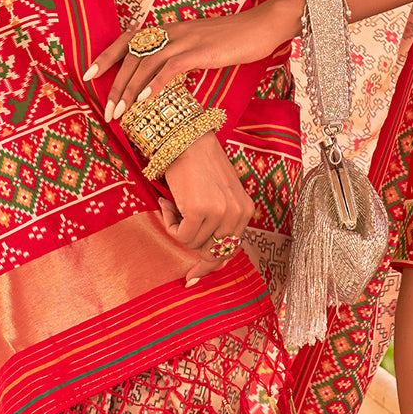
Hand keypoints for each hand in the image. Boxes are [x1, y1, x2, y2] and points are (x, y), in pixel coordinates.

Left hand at [86, 0, 302, 121]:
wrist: (263, 25)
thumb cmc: (236, 40)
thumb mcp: (202, 47)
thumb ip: (181, 58)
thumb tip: (163, 81)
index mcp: (170, 29)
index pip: (129, 39)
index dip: (107, 56)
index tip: (89, 75)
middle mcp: (173, 31)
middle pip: (133, 55)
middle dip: (114, 84)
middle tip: (106, 110)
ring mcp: (186, 39)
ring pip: (147, 63)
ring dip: (129, 90)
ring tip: (120, 113)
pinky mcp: (201, 50)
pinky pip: (171, 68)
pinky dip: (154, 85)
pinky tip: (144, 101)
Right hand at [160, 132, 253, 282]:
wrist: (185, 137)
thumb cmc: (198, 163)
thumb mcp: (216, 194)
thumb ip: (217, 222)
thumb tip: (205, 257)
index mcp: (245, 209)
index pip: (230, 248)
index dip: (211, 264)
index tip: (193, 276)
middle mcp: (237, 213)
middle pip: (213, 252)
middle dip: (192, 252)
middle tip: (175, 235)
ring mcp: (220, 212)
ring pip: (193, 243)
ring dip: (178, 227)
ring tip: (173, 202)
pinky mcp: (200, 210)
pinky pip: (181, 235)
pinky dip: (170, 222)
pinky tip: (167, 201)